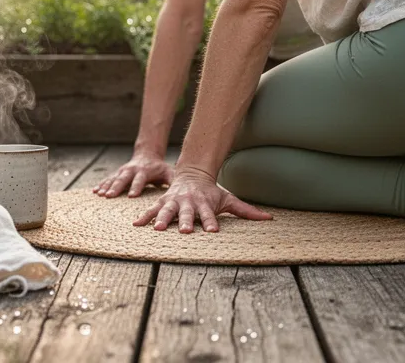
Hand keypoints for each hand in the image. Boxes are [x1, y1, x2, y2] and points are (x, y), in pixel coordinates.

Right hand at [94, 152, 173, 197]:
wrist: (147, 155)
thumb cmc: (159, 168)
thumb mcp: (167, 171)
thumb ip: (172, 179)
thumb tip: (180, 188)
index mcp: (144, 171)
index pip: (140, 180)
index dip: (136, 187)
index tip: (131, 196)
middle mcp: (132, 170)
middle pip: (123, 179)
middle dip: (116, 187)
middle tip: (110, 196)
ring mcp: (123, 171)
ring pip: (114, 178)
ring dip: (106, 186)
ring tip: (100, 194)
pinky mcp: (117, 173)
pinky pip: (108, 179)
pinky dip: (101, 184)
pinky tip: (94, 191)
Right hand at [133, 168, 271, 232]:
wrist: (192, 174)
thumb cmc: (212, 192)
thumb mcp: (229, 199)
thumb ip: (246, 211)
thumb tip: (268, 219)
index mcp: (204, 204)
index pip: (209, 214)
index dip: (210, 221)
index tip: (212, 231)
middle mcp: (188, 203)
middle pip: (187, 213)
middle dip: (185, 222)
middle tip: (185, 231)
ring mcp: (174, 202)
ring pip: (167, 211)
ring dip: (162, 219)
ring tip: (158, 228)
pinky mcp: (163, 202)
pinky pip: (151, 210)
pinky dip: (144, 217)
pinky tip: (136, 225)